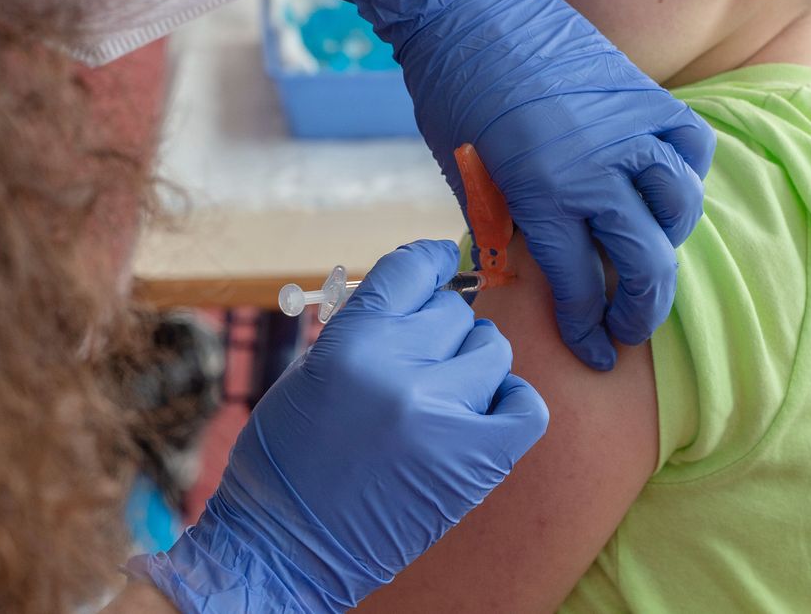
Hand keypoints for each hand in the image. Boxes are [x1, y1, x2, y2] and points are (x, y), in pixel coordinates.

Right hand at [125, 240, 548, 612]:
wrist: (284, 549)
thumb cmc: (287, 460)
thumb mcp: (311, 372)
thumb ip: (366, 329)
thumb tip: (419, 298)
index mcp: (350, 340)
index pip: (412, 269)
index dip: (432, 261)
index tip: (443, 261)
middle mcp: (399, 369)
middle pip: (454, 312)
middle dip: (439, 331)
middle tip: (420, 363)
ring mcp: (442, 415)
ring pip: (492, 350)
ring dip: (473, 365)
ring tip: (445, 395)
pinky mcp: (475, 462)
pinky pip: (527, 407)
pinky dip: (512, 403)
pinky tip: (486, 413)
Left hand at [333, 0, 715, 370]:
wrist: (470, 11)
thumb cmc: (454, 95)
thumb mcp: (468, 177)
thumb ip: (507, 229)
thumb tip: (533, 271)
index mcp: (541, 196)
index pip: (580, 286)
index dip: (588, 329)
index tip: (594, 351)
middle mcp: (595, 170)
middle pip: (644, 261)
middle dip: (641, 309)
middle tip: (630, 328)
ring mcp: (629, 130)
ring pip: (680, 208)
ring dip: (668, 243)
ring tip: (648, 255)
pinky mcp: (646, 95)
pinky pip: (692, 146)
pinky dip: (687, 174)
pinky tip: (666, 189)